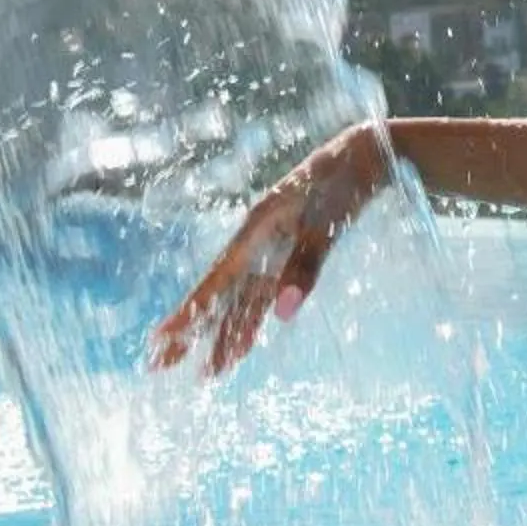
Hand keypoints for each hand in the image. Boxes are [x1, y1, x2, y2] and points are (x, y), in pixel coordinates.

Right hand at [149, 123, 391, 374]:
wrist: (366, 153)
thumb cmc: (345, 181)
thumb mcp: (328, 223)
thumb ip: (305, 266)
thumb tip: (282, 313)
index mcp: (256, 229)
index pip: (216, 280)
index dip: (188, 312)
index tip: (160, 339)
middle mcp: (257, 240)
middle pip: (220, 294)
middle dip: (194, 331)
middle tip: (162, 367)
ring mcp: (272, 247)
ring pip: (242, 299)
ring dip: (227, 333)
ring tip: (211, 372)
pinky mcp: (292, 251)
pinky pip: (264, 291)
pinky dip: (254, 317)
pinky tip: (246, 343)